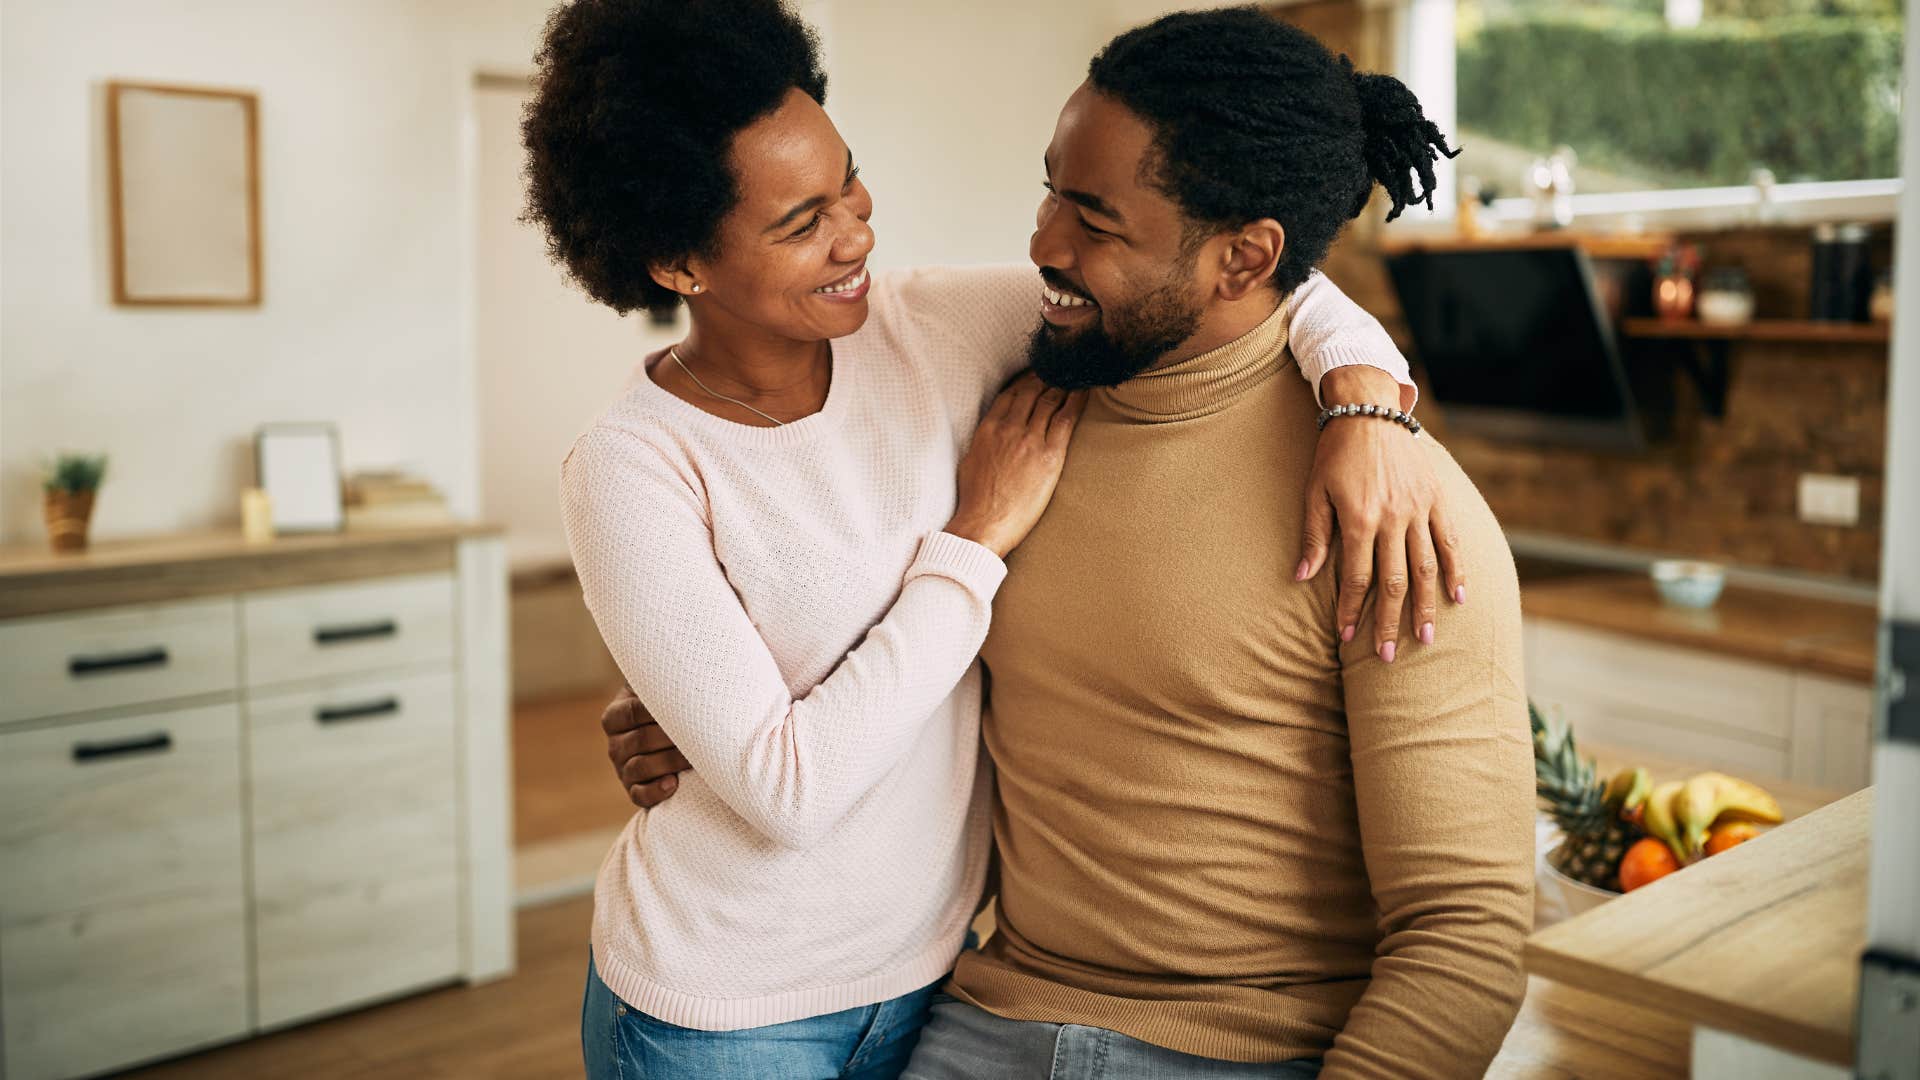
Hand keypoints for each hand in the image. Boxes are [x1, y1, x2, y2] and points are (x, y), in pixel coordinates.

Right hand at [602, 684, 689, 808]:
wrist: (675, 740)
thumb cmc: (672, 708)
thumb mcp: (662, 691)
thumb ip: (667, 680)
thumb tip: (692, 665)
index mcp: (616, 715)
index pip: (631, 712)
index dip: (655, 712)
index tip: (684, 708)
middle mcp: (615, 743)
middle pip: (639, 740)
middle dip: (671, 738)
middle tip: (699, 734)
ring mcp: (622, 768)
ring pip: (640, 767)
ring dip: (670, 762)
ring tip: (694, 758)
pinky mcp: (633, 790)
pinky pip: (639, 795)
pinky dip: (655, 792)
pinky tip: (673, 784)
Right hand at [946, 371, 1088, 556]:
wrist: (983, 524)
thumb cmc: (974, 500)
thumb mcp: (970, 461)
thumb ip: (984, 441)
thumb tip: (993, 433)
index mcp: (988, 429)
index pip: (1010, 394)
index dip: (1026, 381)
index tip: (1037, 375)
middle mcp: (1008, 429)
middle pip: (1031, 392)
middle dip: (1047, 378)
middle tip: (1061, 370)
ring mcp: (1030, 440)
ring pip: (1050, 401)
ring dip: (1064, 385)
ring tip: (1075, 377)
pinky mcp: (1049, 456)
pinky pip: (1066, 419)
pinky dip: (1077, 401)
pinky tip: (1085, 392)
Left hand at [1298, 367, 1465, 661]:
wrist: (1369, 410)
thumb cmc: (1334, 453)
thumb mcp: (1314, 492)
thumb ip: (1314, 536)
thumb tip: (1301, 578)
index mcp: (1359, 519)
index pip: (1355, 578)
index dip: (1351, 610)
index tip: (1347, 638)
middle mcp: (1393, 518)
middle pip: (1394, 582)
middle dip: (1389, 622)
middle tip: (1387, 656)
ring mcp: (1419, 509)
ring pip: (1426, 568)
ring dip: (1425, 606)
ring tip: (1424, 639)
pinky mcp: (1436, 499)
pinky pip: (1449, 541)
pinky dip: (1456, 571)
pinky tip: (1458, 598)